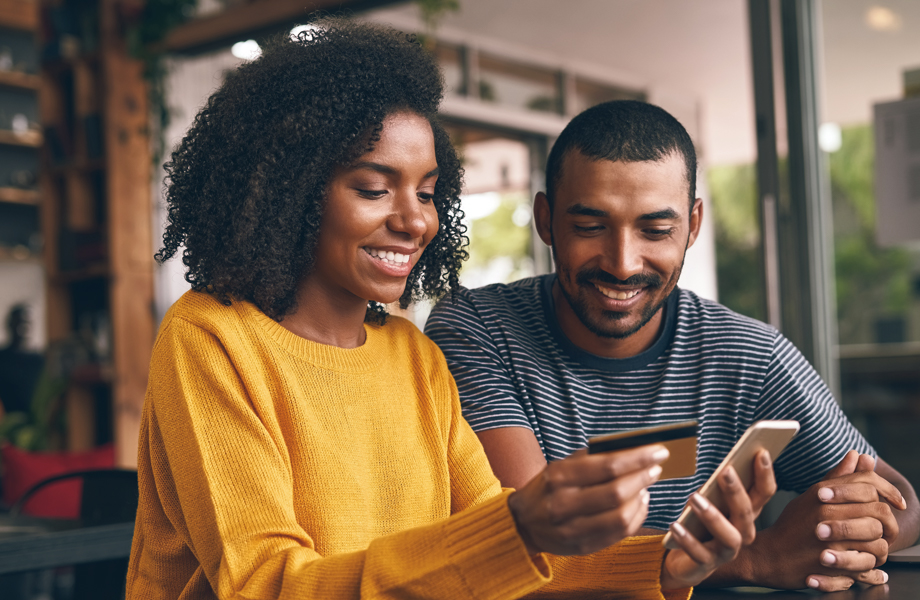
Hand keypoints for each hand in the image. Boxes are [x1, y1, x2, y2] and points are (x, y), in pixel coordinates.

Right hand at [508, 445, 667, 555]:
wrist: (523, 523)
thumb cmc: (548, 488)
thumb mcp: (561, 466)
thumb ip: (591, 458)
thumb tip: (630, 449)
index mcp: (559, 477)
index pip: (607, 466)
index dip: (638, 459)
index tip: (659, 451)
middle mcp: (563, 504)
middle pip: (616, 492)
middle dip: (642, 478)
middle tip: (656, 468)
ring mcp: (572, 529)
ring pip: (620, 517)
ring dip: (641, 499)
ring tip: (645, 486)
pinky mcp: (582, 547)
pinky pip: (619, 534)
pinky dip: (636, 517)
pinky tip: (638, 504)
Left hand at [661, 449, 775, 588]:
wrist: (685, 560)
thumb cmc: (701, 523)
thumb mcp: (711, 500)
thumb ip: (719, 486)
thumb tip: (726, 464)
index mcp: (746, 513)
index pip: (764, 493)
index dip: (765, 474)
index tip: (761, 452)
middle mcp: (742, 532)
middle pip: (747, 513)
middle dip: (737, 491)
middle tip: (725, 471)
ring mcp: (726, 551)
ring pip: (729, 536)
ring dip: (713, 516)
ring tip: (694, 498)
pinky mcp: (706, 564)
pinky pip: (699, 553)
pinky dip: (687, 539)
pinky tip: (675, 525)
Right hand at [804, 451, 904, 591]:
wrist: (768, 556)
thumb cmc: (791, 526)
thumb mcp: (811, 497)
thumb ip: (838, 477)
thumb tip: (857, 454)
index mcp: (822, 493)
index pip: (868, 484)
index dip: (890, 491)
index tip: (897, 503)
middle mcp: (825, 512)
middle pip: (879, 512)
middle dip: (889, 524)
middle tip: (886, 531)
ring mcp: (829, 539)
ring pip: (878, 541)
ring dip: (880, 548)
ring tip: (872, 550)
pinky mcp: (831, 565)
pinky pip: (869, 565)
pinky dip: (872, 568)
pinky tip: (865, 565)